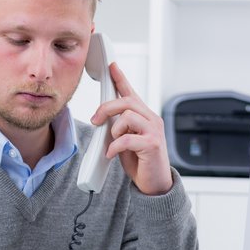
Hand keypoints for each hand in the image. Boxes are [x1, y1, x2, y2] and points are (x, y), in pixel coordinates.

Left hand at [90, 62, 172, 195]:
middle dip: (106, 108)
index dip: (121, 79)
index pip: (131, 93)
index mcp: (144, 116)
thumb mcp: (126, 139)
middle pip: (126, 102)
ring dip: (114, 130)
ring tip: (113, 143)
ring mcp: (154, 131)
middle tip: (95, 121)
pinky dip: (114, 147)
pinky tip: (112, 154)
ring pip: (127, 117)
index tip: (112, 66)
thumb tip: (103, 117)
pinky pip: (126, 139)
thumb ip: (119, 126)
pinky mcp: (152, 144)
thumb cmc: (141, 161)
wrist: (154, 183)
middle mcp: (152, 120)